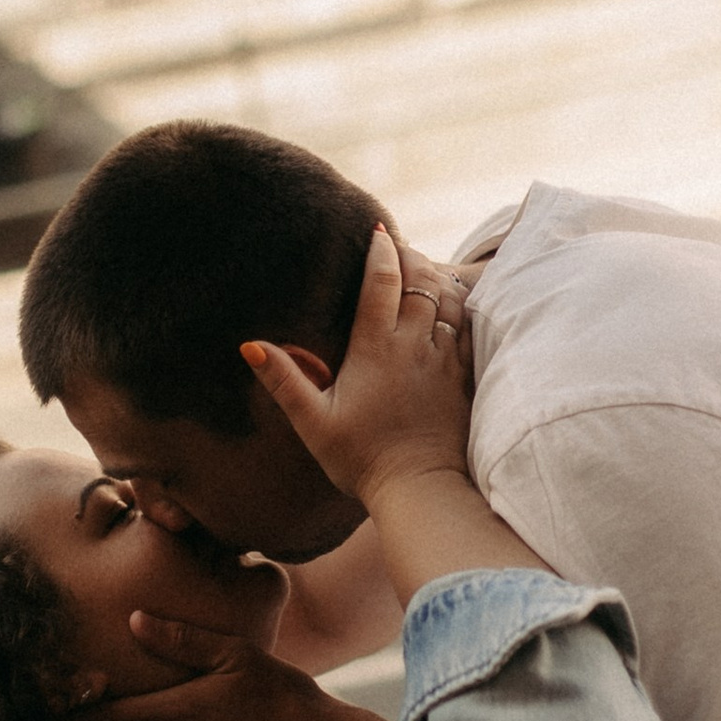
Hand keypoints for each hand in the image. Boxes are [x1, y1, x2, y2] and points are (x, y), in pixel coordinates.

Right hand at [244, 224, 471, 505]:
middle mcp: (414, 345)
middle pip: (420, 281)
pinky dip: (461, 307)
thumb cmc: (361, 460)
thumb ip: (284, 380)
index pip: (382, 282)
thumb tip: (251, 345)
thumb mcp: (312, 422)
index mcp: (376, 348)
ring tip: (424, 268)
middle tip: (399, 247)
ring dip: (436, 277)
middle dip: (410, 257)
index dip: (381, 252)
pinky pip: (469, 327)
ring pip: (448, 299)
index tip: (377, 232)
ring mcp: (444, 360)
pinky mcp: (464, 378)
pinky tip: (454, 305)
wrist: (420, 489)